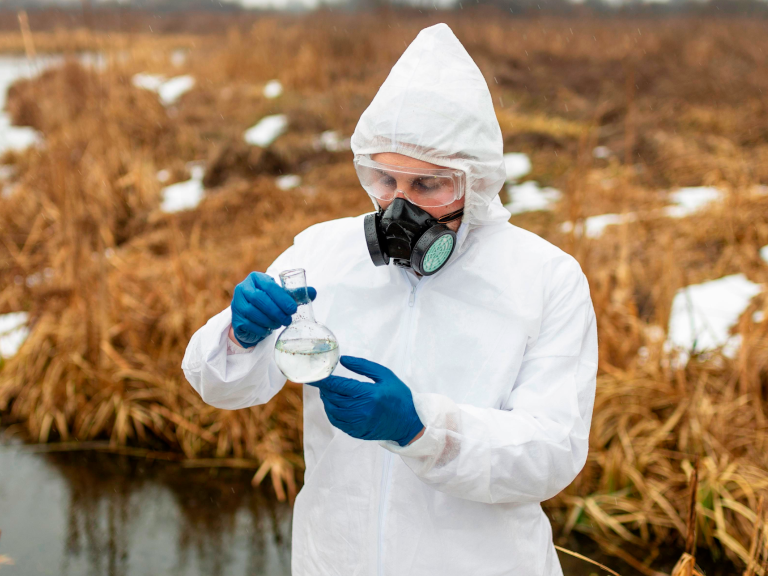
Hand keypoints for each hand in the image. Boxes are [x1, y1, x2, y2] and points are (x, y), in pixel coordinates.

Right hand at [230, 272, 316, 347]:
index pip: (269, 286)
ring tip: (280, 324)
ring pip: (252, 312)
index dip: (282, 298)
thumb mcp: (281, 296)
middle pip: (259, 298)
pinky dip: (261, 329)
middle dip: (276, 311)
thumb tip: (313, 292)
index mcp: (256, 278)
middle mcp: (243, 288)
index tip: (293, 309)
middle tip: (288, 319)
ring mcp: (237, 303)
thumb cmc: (268, 302)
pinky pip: (248, 324)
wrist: (250, 315)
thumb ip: (296, 294)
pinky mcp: (235, 318)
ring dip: (269, 320)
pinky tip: (269, 330)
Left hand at [307, 356, 423, 446]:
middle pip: (333, 398)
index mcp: (370, 394)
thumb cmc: (399, 396)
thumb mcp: (385, 375)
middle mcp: (362, 411)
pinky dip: (331, 412)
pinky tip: (334, 405)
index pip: (339, 386)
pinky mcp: (357, 432)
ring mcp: (359, 424)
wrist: (409, 423)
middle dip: (324, 389)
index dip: (324, 381)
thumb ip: (363, 366)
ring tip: (327, 392)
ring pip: (333, 411)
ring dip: (327, 400)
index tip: (314, 376)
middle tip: (321, 381)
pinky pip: (337, 422)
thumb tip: (343, 360)